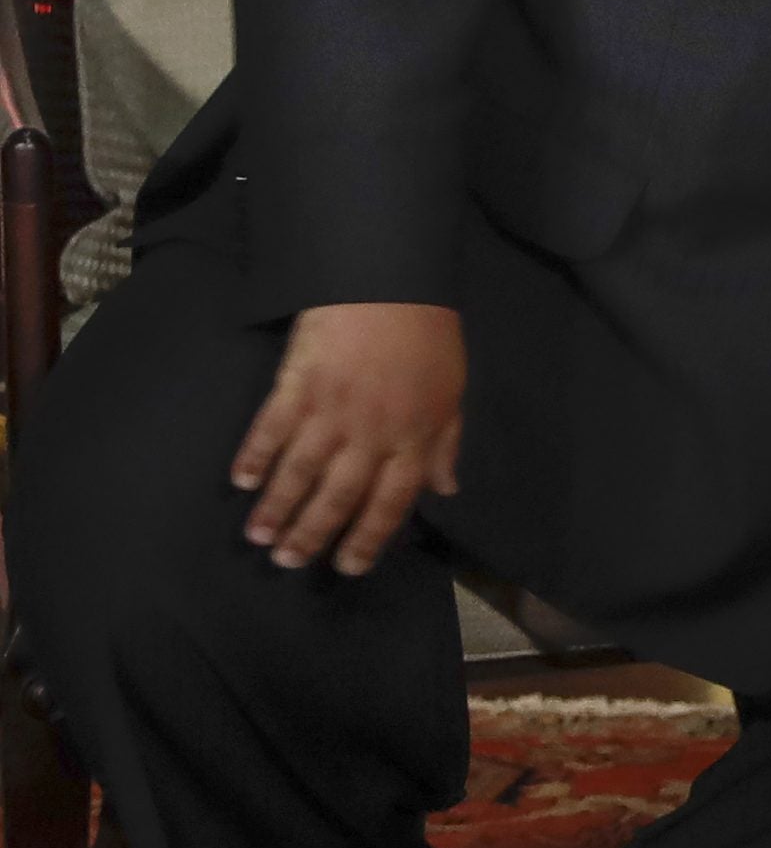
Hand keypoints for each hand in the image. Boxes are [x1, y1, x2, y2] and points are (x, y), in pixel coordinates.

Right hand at [233, 302, 466, 575]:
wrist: (390, 281)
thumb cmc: (427, 335)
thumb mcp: (451, 392)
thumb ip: (445, 444)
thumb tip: (445, 489)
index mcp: (414, 437)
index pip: (391, 503)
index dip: (369, 539)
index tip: (348, 567)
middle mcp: (373, 433)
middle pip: (339, 497)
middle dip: (312, 534)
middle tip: (289, 563)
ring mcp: (332, 410)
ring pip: (300, 472)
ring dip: (277, 508)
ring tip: (259, 537)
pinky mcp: (298, 384)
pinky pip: (271, 429)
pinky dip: (255, 457)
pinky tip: (241, 481)